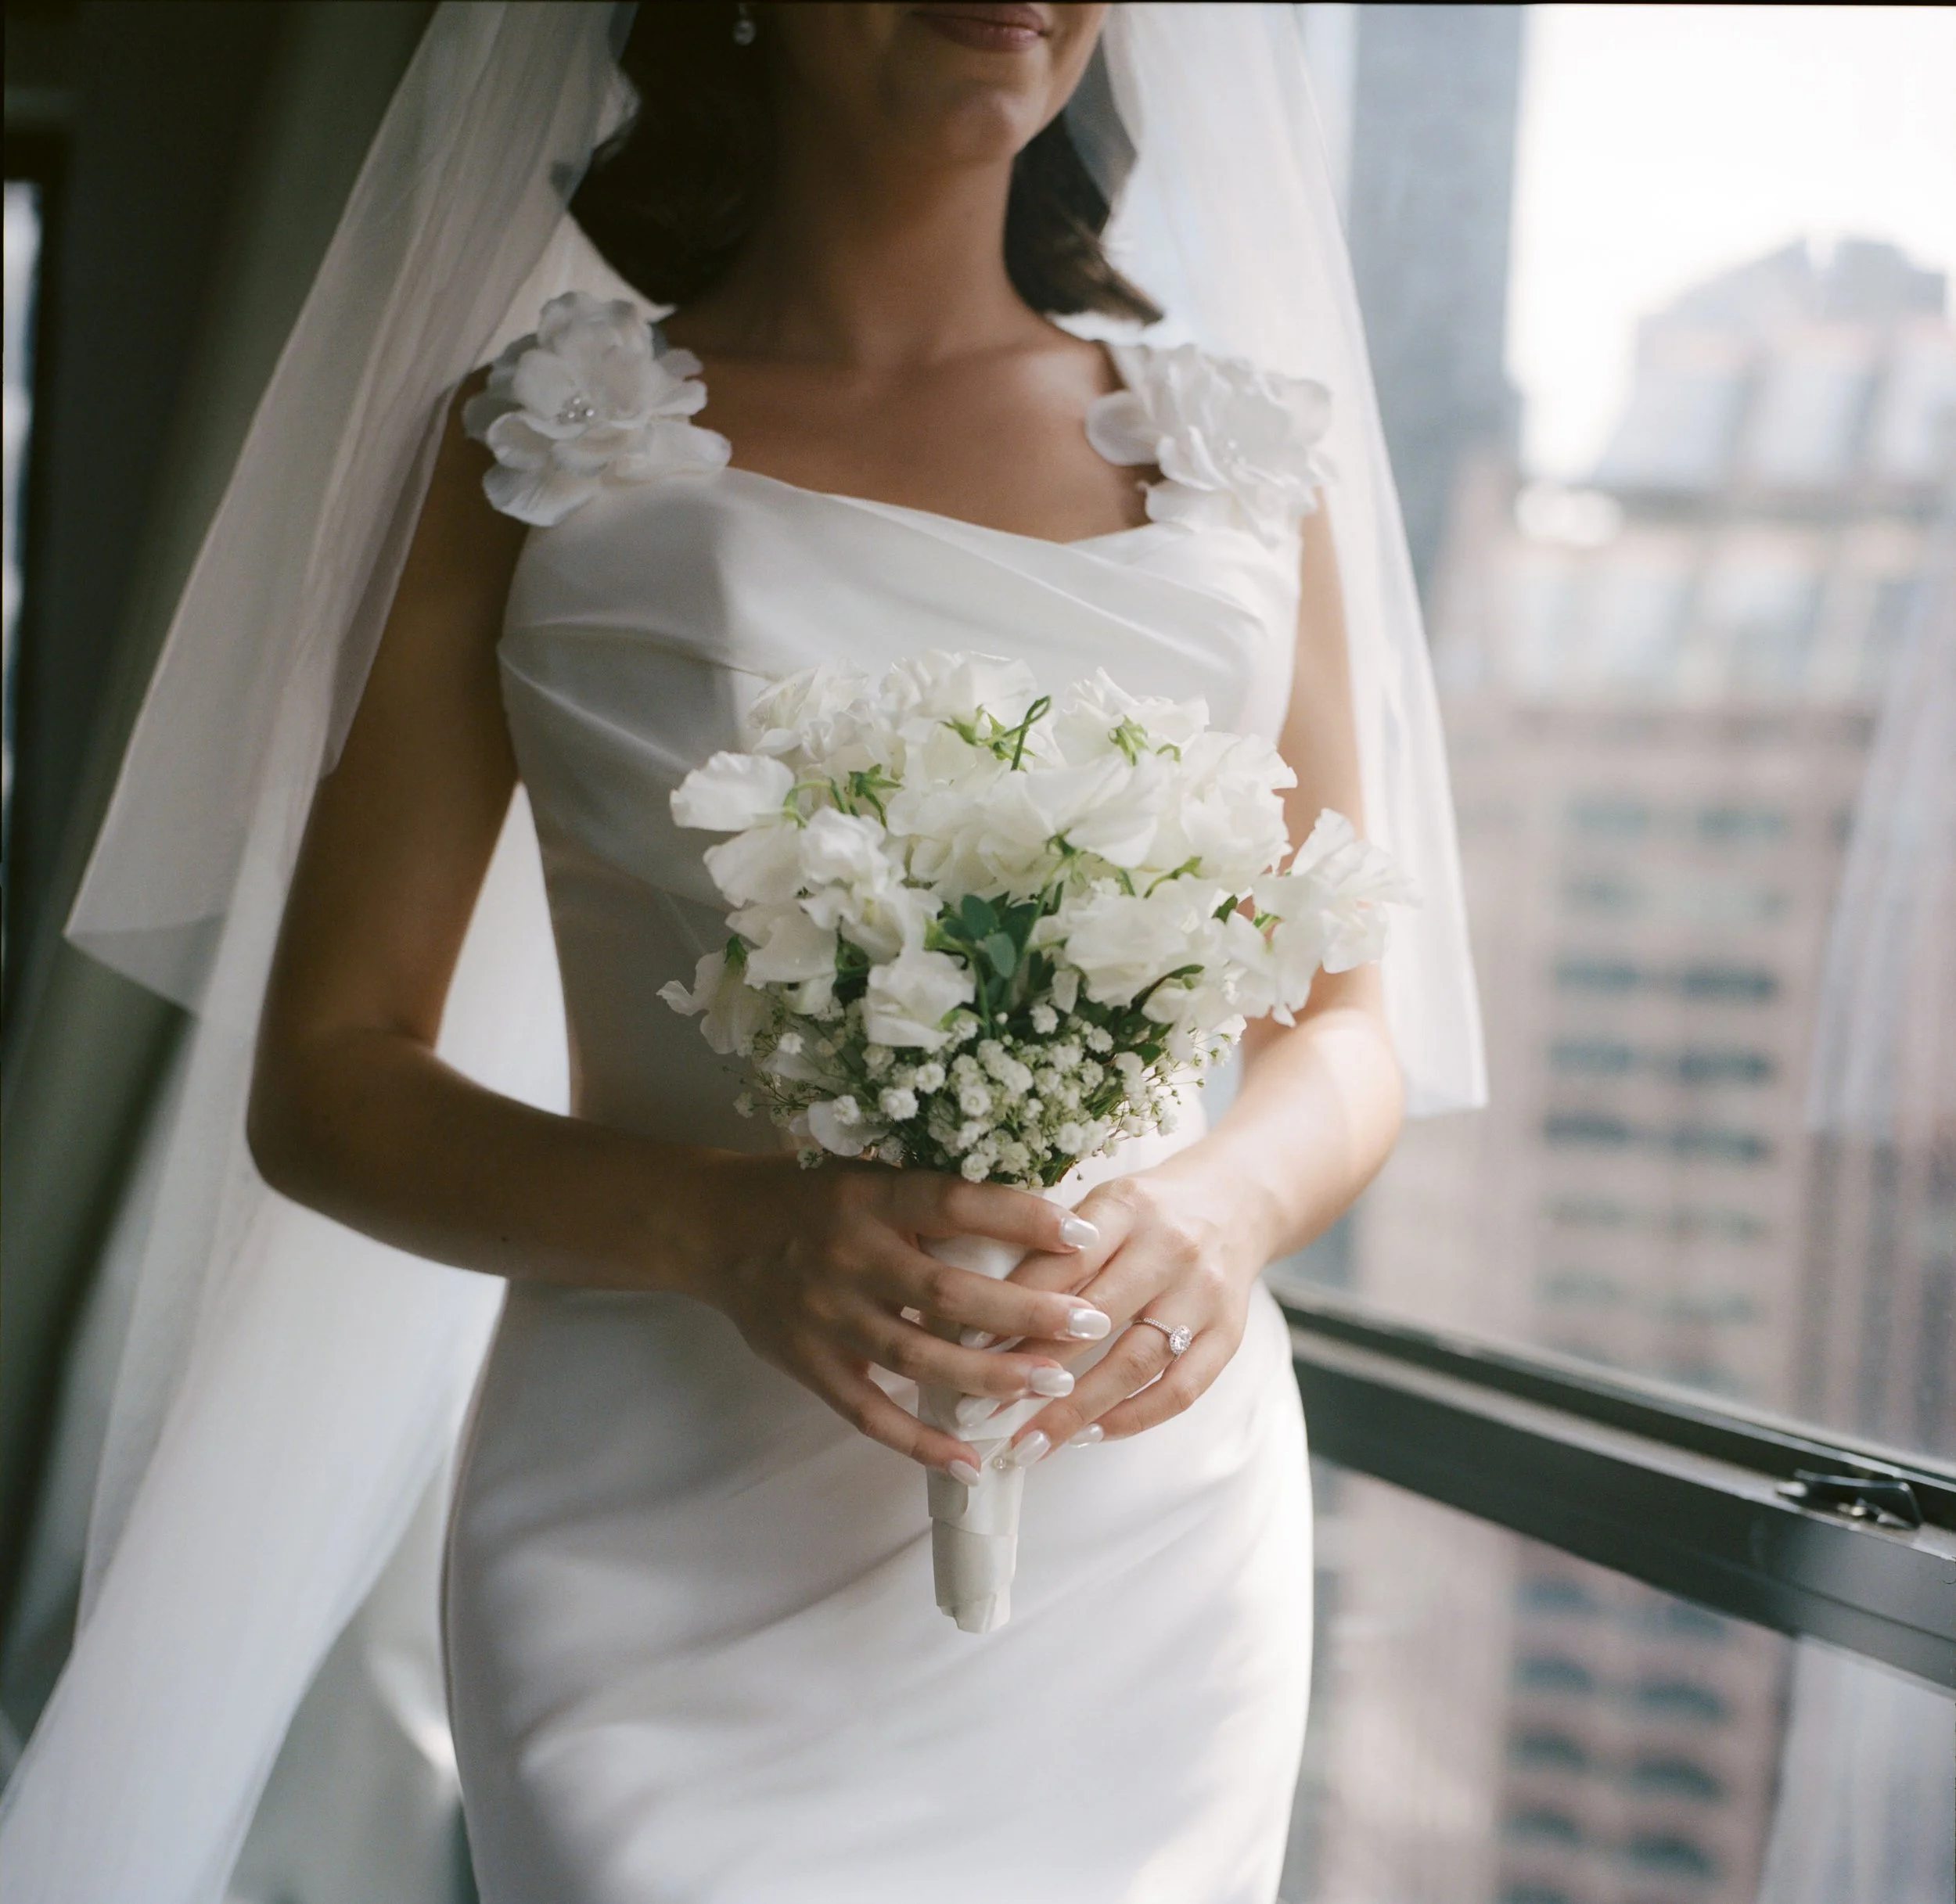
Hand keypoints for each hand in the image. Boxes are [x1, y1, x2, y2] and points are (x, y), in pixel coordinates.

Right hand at [692, 1158, 1110, 1476]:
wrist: (713, 1229)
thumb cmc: (808, 1193)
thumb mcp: (866, 1174)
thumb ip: (929, 1199)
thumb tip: (1028, 1212)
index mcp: (868, 1198)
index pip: (954, 1204)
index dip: (1021, 1218)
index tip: (1084, 1234)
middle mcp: (848, 1257)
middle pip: (948, 1295)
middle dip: (1026, 1313)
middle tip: (1091, 1323)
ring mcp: (826, 1318)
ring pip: (919, 1359)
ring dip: (992, 1377)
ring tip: (1054, 1384)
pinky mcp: (810, 1365)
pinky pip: (871, 1414)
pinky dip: (922, 1443)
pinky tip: (973, 1462)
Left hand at [993, 1160, 1268, 1460]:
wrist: (1240, 1200)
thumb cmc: (1149, 1209)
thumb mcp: (1101, 1205)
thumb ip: (1053, 1247)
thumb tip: (980, 1308)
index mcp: (1128, 1206)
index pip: (1065, 1262)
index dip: (1014, 1305)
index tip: (965, 1346)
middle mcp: (1171, 1249)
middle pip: (1097, 1316)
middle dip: (1034, 1368)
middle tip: (980, 1413)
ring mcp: (1205, 1294)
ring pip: (1137, 1361)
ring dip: (1078, 1408)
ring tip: (1031, 1443)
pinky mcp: (1229, 1333)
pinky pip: (1182, 1389)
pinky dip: (1133, 1418)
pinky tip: (1090, 1434)